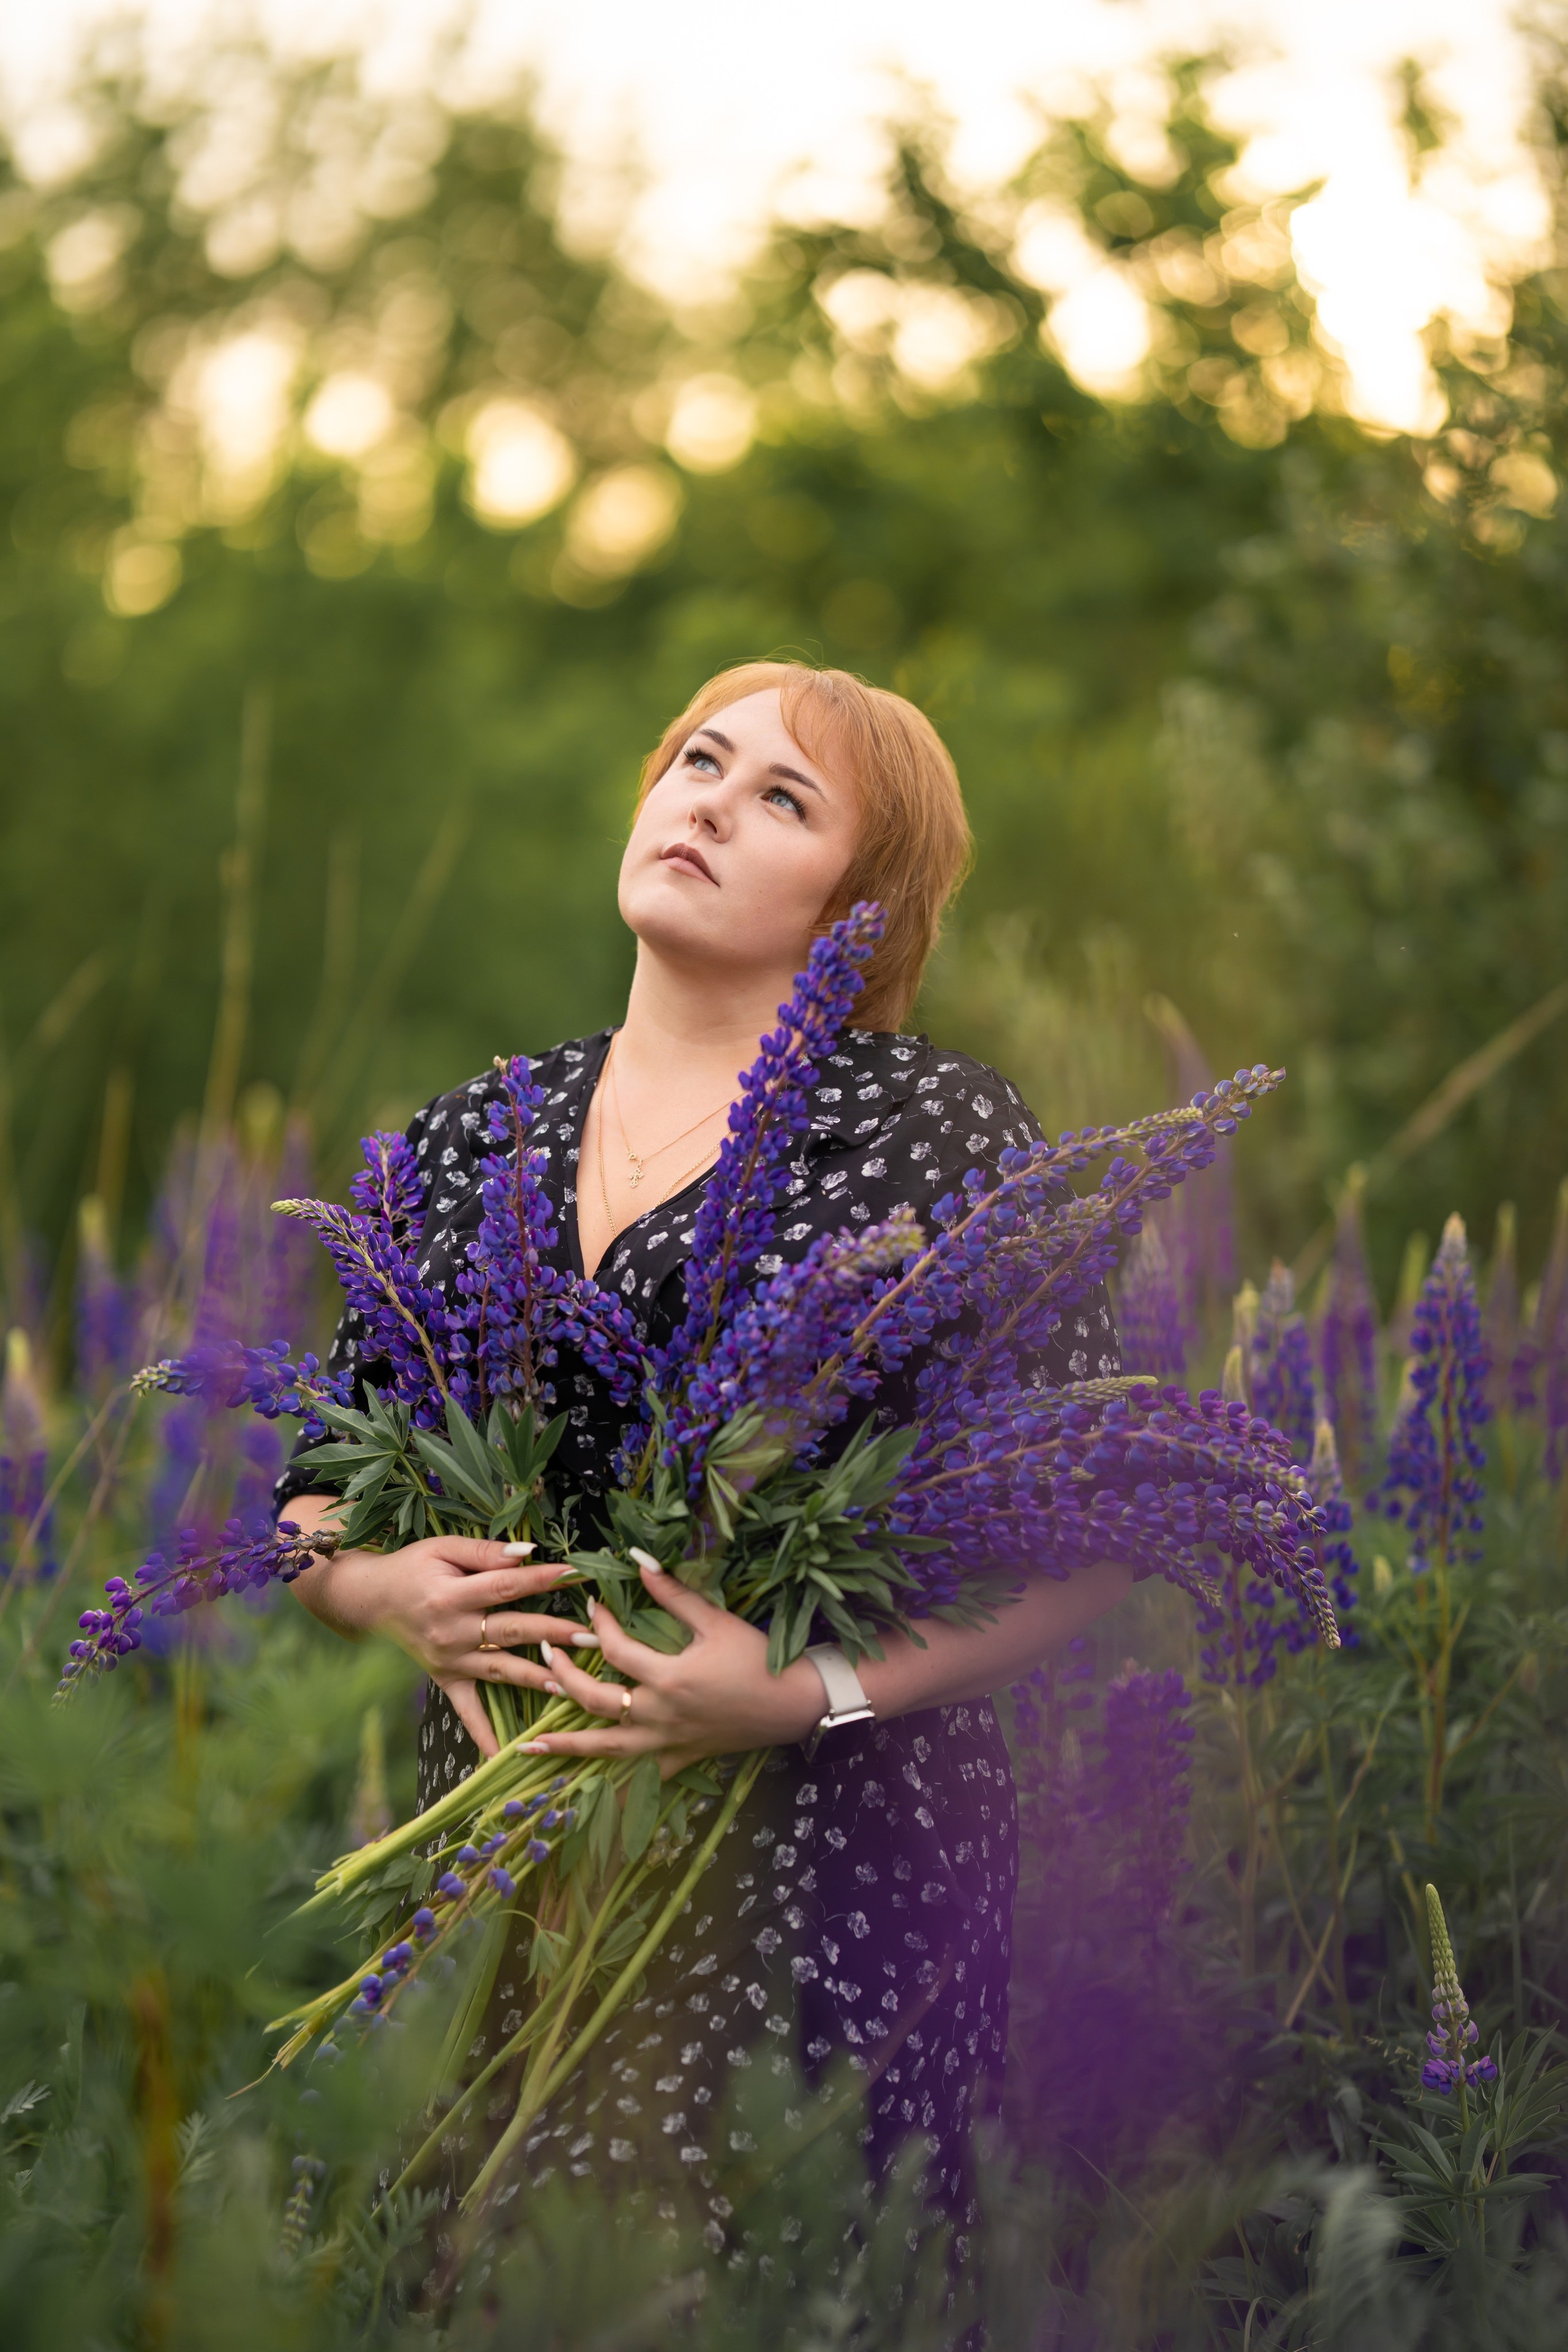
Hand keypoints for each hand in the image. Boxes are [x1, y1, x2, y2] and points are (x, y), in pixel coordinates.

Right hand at [289, 1525, 600, 1758]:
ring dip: (538, 1678)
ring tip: (574, 1684)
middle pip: (512, 1631)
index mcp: (451, 1596)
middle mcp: (451, 1633)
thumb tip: (529, 1552)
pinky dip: (485, 1735)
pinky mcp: (445, 1679)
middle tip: (594, 1637)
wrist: (369, 1600)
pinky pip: (467, 1711)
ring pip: (502, 1671)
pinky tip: (506, 1757)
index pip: (507, 1586)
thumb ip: (485, 1552)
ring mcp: (449, 1661)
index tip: (577, 1575)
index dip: (543, 1579)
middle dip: (555, 1633)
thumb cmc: (411, 1567)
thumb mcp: (443, 1548)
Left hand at [516, 1557, 824, 1778]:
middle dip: (566, 1680)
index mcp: (668, 1678)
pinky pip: (639, 1777)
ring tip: (530, 1747)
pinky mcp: (681, 1760)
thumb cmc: (757, 1659)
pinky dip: (612, 1783)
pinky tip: (588, 1788)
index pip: (616, 1651)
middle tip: (546, 1659)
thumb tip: (638, 1561)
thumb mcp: (717, 1621)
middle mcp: (660, 1716)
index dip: (599, 1625)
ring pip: (606, 1750)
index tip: (591, 1606)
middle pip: (597, 1702)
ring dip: (567, 1746)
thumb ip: (675, 1593)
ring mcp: (669, 1743)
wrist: (794, 1705)